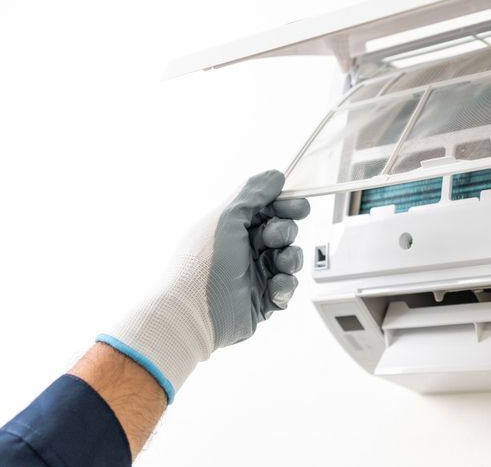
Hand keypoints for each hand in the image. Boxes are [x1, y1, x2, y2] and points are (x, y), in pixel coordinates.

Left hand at [98, 170, 309, 401]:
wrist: (192, 314)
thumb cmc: (202, 264)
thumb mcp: (226, 218)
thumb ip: (253, 193)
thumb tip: (275, 175)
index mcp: (231, 227)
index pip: (267, 209)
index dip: (285, 206)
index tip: (298, 208)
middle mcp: (243, 249)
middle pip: (283, 232)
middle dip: (285, 233)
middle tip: (272, 240)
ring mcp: (253, 275)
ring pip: (289, 259)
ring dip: (289, 259)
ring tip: (278, 265)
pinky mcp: (262, 300)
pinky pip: (287, 287)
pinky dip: (285, 286)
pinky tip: (274, 289)